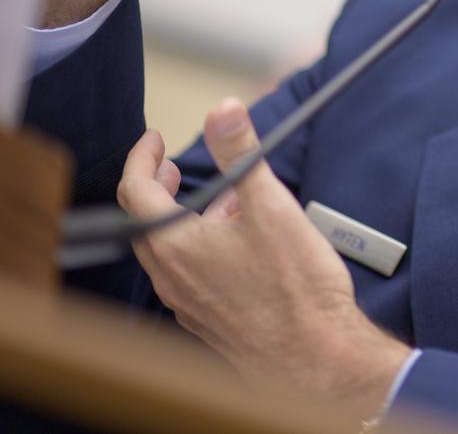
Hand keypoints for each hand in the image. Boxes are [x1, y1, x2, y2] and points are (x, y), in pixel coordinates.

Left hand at [118, 99, 410, 414]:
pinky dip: (197, 246)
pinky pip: (188, 274)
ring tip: (220, 200)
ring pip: (167, 250)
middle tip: (169, 167)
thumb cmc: (295, 287)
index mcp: (175, 245)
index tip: (154, 140)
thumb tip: (224, 110)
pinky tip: (238, 244)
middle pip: (143, 222)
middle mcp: (172, 277)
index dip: (141, 157)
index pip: (134, 191)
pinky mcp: (207, 319)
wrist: (314, 356)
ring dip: (181, 217)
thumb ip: (243, 154)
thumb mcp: (271, 205)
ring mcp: (187, 302)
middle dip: (155, 187)